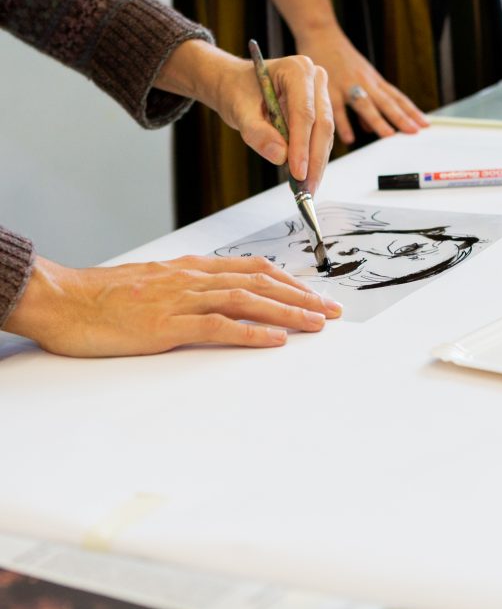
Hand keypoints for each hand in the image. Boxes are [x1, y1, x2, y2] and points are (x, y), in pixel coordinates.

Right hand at [3, 255, 342, 356]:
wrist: (64, 298)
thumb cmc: (107, 295)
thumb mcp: (157, 282)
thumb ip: (190, 286)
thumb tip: (220, 296)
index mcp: (194, 268)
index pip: (254, 269)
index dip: (289, 282)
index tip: (314, 294)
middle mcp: (195, 278)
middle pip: (260, 282)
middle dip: (301, 297)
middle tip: (332, 310)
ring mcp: (181, 300)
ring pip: (247, 301)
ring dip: (287, 313)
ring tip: (316, 324)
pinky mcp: (166, 325)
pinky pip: (217, 327)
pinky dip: (250, 333)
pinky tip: (274, 340)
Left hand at [157, 40, 333, 193]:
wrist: (235, 84)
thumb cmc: (236, 91)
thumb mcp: (239, 110)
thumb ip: (257, 133)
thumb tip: (281, 157)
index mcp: (296, 70)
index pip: (304, 113)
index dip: (302, 145)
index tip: (298, 173)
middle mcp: (315, 78)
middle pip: (321, 125)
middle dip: (314, 159)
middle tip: (307, 189)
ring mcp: (320, 93)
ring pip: (325, 134)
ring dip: (317, 163)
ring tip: (307, 189)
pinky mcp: (321, 109)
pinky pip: (321, 137)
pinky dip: (313, 158)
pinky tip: (307, 177)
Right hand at [296, 27, 428, 144]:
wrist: (321, 33)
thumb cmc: (340, 58)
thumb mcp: (357, 78)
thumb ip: (364, 105)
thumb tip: (368, 128)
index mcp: (374, 81)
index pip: (397, 98)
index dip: (412, 111)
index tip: (425, 124)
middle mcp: (365, 82)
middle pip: (386, 101)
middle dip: (401, 117)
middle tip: (414, 131)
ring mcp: (348, 84)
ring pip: (365, 104)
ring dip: (377, 120)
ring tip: (389, 135)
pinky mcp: (329, 87)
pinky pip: (337, 108)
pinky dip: (344, 123)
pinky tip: (350, 138)